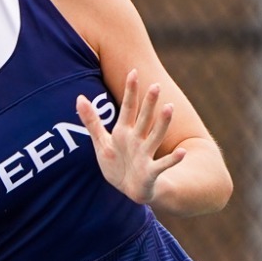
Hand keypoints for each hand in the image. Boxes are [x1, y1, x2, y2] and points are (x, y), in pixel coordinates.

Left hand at [77, 69, 186, 205]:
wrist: (129, 189)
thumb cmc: (117, 163)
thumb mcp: (101, 142)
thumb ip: (91, 120)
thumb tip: (79, 97)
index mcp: (125, 131)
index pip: (128, 108)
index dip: (130, 91)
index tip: (132, 72)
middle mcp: (138, 139)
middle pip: (144, 118)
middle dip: (148, 103)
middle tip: (155, 85)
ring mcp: (145, 154)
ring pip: (155, 136)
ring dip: (162, 123)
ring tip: (169, 107)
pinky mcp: (151, 171)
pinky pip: (162, 164)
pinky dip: (172, 159)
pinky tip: (182, 152)